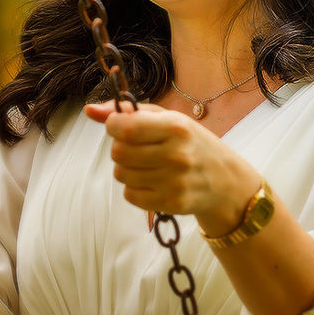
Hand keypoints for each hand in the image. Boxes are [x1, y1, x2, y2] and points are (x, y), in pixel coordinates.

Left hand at [82, 102, 256, 232]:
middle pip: (119, 152)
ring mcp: (174, 182)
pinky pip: (130, 195)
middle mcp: (176, 155)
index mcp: (176, 128)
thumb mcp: (167, 120)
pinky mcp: (171, 204)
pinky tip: (151, 182)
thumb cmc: (190, 143)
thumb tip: (89, 111)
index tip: (119, 126)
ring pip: (121, 174)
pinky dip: (134, 188)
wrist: (224, 180)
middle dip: (120, 148)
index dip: (113, 126)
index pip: (126, 127)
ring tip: (146, 165)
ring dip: (126, 168)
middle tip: (136, 148)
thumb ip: (128, 112)